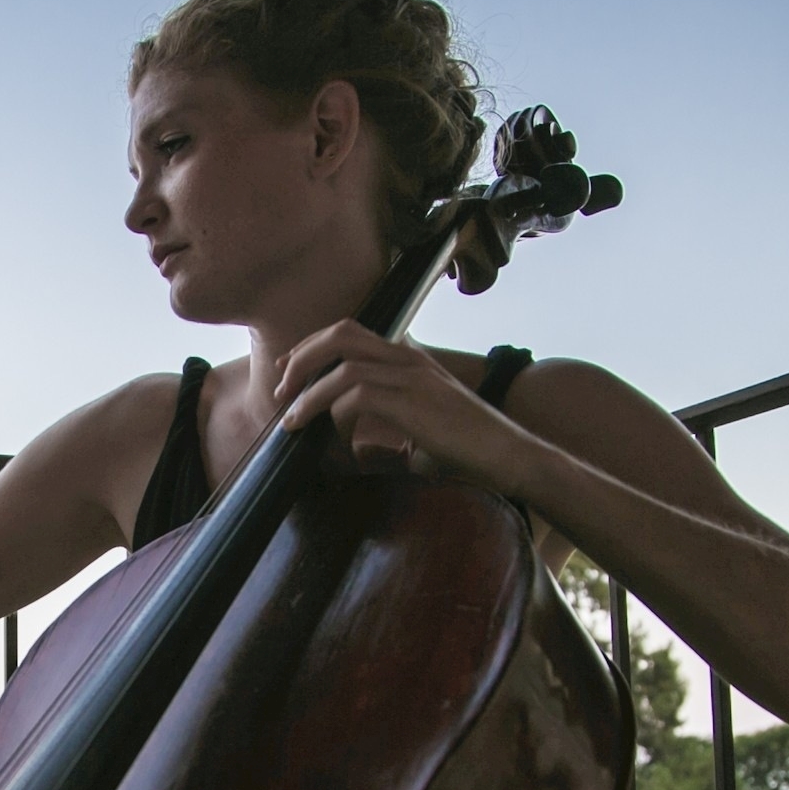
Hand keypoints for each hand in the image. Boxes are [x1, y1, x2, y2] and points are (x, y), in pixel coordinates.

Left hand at [270, 323, 542, 492]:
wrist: (507, 456)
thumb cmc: (467, 451)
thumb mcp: (418, 439)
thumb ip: (384, 438)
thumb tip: (354, 451)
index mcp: (409, 361)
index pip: (350, 334)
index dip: (312, 347)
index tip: (287, 372)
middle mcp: (408, 359)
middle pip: (340, 333)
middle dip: (302, 357)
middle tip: (281, 388)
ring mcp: (412, 376)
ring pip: (343, 366)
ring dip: (309, 393)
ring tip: (292, 420)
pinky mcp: (413, 401)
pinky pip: (357, 396)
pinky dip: (335, 415)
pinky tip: (333, 437)